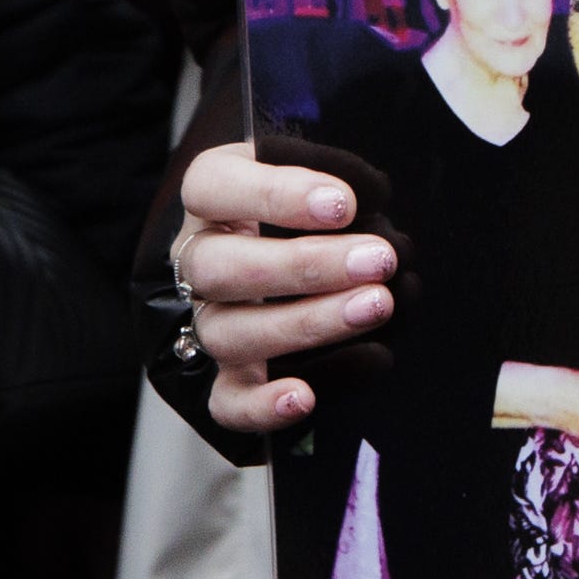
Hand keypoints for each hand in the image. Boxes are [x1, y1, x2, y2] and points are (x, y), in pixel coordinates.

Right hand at [172, 143, 389, 436]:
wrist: (296, 256)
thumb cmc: (315, 205)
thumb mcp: (320, 172)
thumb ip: (341, 179)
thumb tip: (370, 197)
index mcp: (214, 197)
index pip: (214, 187)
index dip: (276, 195)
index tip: (343, 204)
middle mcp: (200, 260)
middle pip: (220, 268)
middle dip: (304, 266)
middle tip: (378, 258)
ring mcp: (210, 321)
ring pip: (230, 332)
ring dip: (307, 324)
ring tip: (376, 306)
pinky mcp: (227, 378)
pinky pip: (228, 403)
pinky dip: (262, 406)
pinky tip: (304, 398)